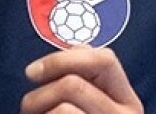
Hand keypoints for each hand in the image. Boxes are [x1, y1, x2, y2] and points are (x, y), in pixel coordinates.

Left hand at [20, 47, 143, 113]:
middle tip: (27, 110)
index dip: (63, 58)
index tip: (32, 73)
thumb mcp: (100, 108)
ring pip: (61, 108)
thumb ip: (91, 80)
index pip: (104, 59)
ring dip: (35, 112)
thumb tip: (74, 47)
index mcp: (129, 102)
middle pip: (73, 84)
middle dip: (39, 94)